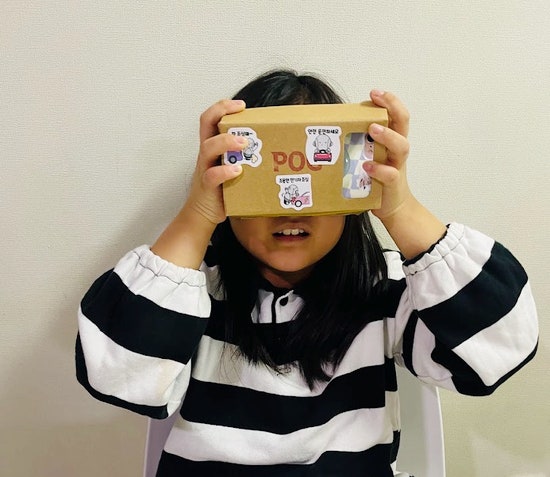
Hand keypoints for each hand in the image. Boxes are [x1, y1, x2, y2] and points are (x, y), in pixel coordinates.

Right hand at [150, 99, 245, 267]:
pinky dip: (224, 171)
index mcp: (212, 147)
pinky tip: (237, 171)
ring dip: (226, 142)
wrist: (203, 214)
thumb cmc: (222, 189)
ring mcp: (204, 168)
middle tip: (243, 116)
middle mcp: (206, 154)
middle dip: (223, 115)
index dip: (222, 107)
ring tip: (244, 144)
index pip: (210, 118)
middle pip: (206, 125)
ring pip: (208, 147)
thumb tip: (276, 149)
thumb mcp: (232, 167)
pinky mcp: (207, 186)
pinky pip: (212, 175)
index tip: (241, 104)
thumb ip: (245, 157)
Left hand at [364, 90, 446, 257]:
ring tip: (373, 129)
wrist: (393, 208)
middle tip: (377, 97)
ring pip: (401, 146)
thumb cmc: (377, 180)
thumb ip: (359, 144)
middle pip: (404, 123)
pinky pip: (390, 174)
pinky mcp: (393, 184)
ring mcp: (397, 166)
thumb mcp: (369, 157)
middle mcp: (397, 151)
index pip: (397, 115)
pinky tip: (367, 166)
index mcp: (392, 141)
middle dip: (393, 107)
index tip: (375, 92)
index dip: (390, 101)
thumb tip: (329, 132)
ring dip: (388, 136)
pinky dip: (379, 169)